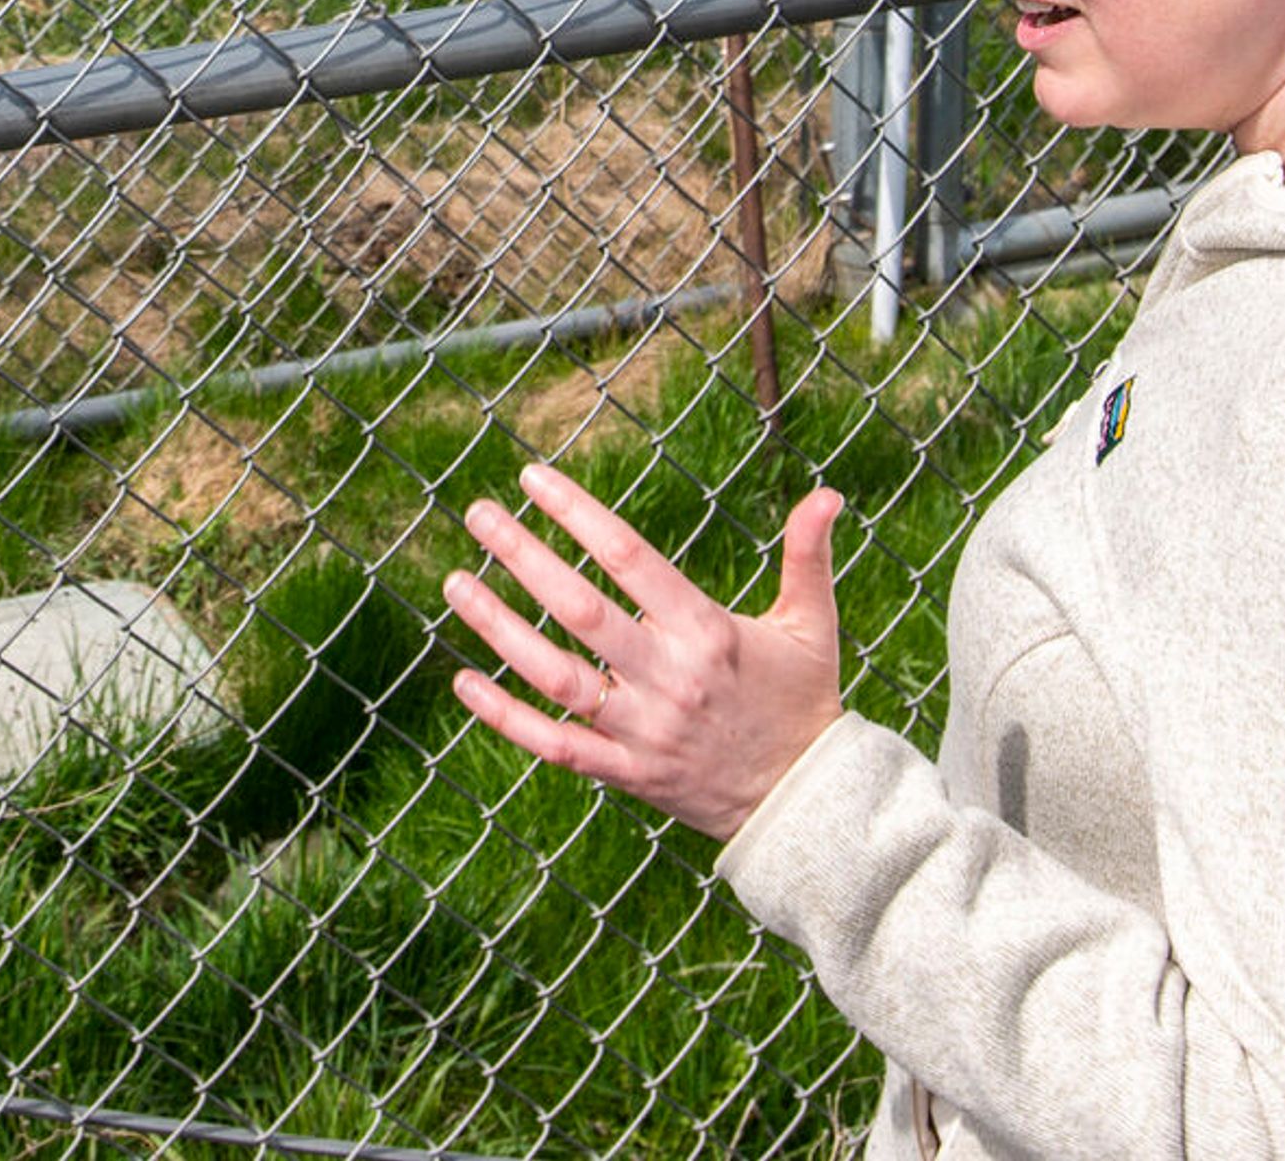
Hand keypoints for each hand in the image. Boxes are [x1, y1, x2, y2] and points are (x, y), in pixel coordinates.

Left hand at [443, 461, 846, 841]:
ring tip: (456, 584)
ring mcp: (643, 730)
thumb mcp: (813, 625)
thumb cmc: (804, 702)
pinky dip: (505, 717)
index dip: (576, 514)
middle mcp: (669, 677)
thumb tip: (828, 494)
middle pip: (580, 610)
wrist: (807, 804)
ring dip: (499, 628)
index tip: (533, 480)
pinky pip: (555, 745)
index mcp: (707, 631)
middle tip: (478, 514)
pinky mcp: (628, 774)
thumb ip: (808, 556)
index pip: (629, 557)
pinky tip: (463, 681)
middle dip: (523, 557)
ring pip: (555, 677)